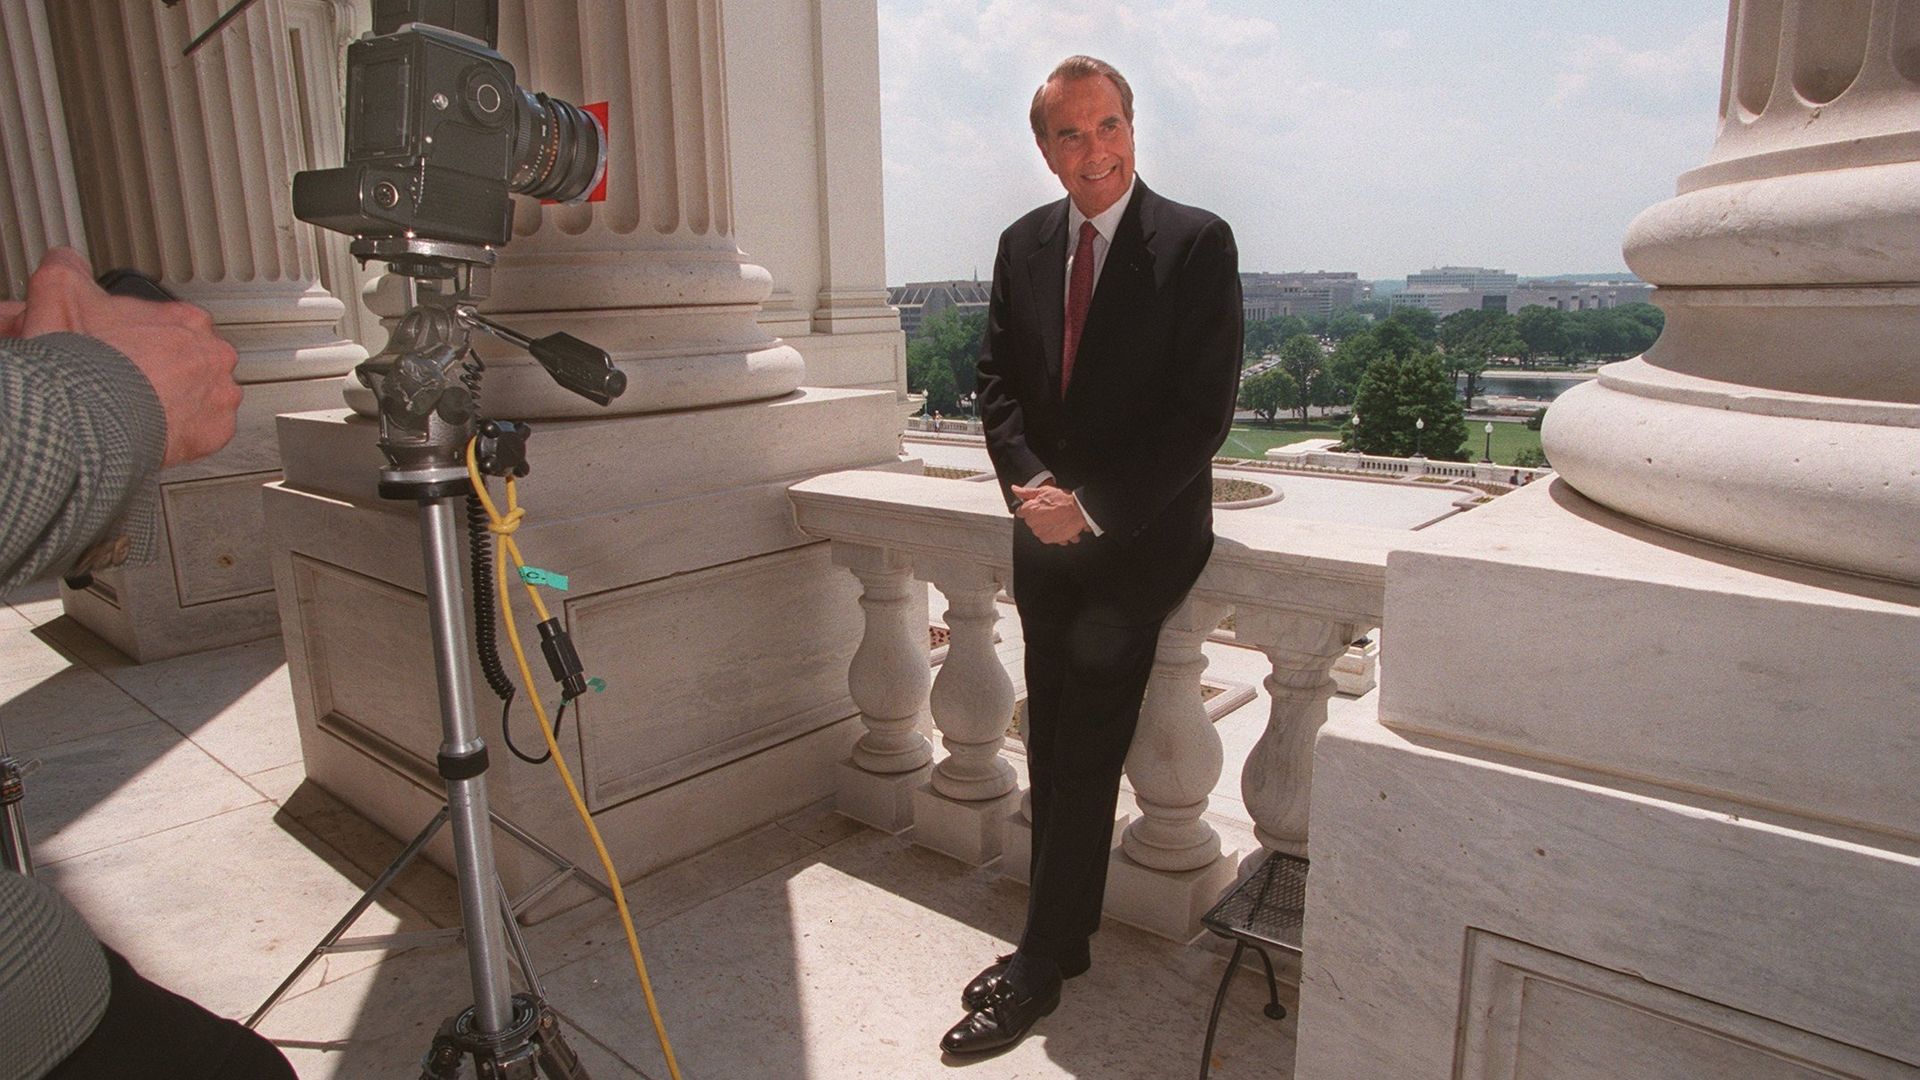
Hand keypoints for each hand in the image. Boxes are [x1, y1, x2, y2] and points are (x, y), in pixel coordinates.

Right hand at [13, 248, 240, 465]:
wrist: (91, 419)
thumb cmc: (82, 363)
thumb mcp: (60, 293)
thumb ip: (68, 270)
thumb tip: (66, 262)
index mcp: (186, 319)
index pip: (173, 326)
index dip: (144, 340)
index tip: (127, 351)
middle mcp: (213, 354)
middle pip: (192, 361)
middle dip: (165, 371)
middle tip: (132, 382)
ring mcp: (220, 394)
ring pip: (203, 396)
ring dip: (178, 401)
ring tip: (143, 409)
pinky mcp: (218, 431)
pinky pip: (206, 430)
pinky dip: (185, 432)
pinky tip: (158, 429)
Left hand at [1011, 482, 1089, 544]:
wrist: (1078, 511)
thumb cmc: (1062, 500)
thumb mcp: (1043, 490)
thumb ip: (1026, 492)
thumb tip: (1015, 489)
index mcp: (1029, 510)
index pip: (1020, 512)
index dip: (1029, 508)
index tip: (1036, 507)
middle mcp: (1032, 522)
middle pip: (1030, 521)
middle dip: (1037, 517)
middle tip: (1049, 511)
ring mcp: (1040, 532)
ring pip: (1038, 529)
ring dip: (1045, 525)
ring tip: (1056, 518)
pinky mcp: (1048, 539)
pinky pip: (1045, 536)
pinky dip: (1051, 532)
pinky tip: (1058, 525)